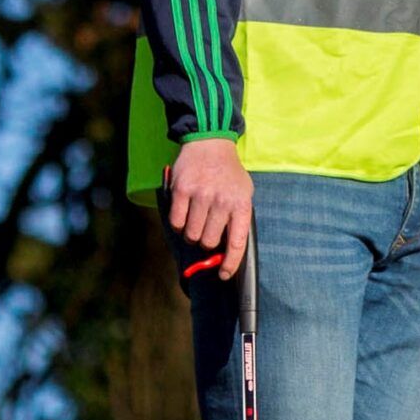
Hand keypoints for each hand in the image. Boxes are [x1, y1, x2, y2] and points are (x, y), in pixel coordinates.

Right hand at [165, 139, 252, 278]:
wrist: (210, 144)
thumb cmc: (228, 174)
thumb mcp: (243, 193)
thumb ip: (236, 219)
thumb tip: (226, 250)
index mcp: (241, 204)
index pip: (237, 242)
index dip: (230, 263)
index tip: (225, 275)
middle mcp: (222, 201)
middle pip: (208, 241)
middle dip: (206, 242)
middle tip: (205, 231)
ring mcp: (201, 196)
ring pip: (191, 234)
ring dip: (191, 233)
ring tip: (195, 219)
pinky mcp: (182, 191)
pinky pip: (176, 222)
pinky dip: (178, 223)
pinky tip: (184, 212)